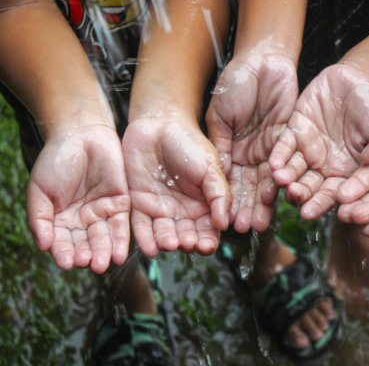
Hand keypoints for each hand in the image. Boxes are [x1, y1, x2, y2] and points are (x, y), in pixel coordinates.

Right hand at [27, 124, 129, 273]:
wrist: (80, 135)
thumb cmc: (56, 161)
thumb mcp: (40, 190)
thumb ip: (41, 218)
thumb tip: (43, 246)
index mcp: (60, 219)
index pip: (62, 242)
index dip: (64, 252)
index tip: (66, 262)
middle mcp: (82, 220)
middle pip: (85, 243)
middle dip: (88, 255)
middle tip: (91, 264)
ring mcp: (102, 212)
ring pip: (104, 238)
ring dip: (104, 252)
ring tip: (104, 263)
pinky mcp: (121, 203)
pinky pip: (121, 225)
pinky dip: (120, 240)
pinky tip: (119, 254)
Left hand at [122, 116, 229, 256]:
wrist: (159, 125)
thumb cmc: (190, 142)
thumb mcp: (211, 168)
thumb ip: (220, 195)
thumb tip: (225, 223)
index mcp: (204, 205)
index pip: (209, 230)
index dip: (208, 240)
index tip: (207, 244)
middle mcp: (183, 211)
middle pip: (187, 236)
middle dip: (188, 242)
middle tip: (187, 243)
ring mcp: (161, 209)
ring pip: (165, 234)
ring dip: (167, 242)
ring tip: (170, 243)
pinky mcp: (139, 204)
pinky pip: (141, 226)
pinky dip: (145, 239)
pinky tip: (151, 247)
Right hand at [206, 53, 297, 231]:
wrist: (260, 61)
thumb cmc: (235, 84)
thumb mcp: (219, 117)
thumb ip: (221, 146)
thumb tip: (216, 177)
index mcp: (233, 150)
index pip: (230, 182)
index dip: (228, 201)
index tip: (226, 222)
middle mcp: (253, 154)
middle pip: (251, 186)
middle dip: (248, 207)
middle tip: (247, 228)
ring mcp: (273, 147)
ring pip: (271, 179)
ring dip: (266, 200)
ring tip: (262, 221)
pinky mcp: (293, 137)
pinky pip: (289, 161)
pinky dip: (284, 177)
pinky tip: (282, 193)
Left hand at [269, 63, 368, 218]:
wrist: (359, 77)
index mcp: (347, 172)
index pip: (334, 194)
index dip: (323, 203)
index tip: (311, 213)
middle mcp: (325, 166)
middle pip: (310, 187)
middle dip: (301, 194)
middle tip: (294, 198)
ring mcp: (308, 149)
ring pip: (293, 170)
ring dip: (285, 178)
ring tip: (280, 181)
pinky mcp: (295, 131)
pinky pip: (283, 146)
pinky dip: (278, 155)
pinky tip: (273, 164)